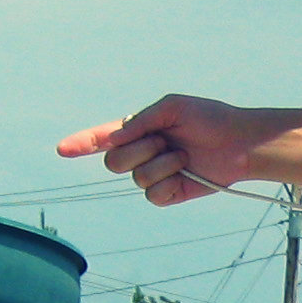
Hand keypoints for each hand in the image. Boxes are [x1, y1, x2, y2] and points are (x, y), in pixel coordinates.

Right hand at [56, 94, 288, 206]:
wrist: (239, 143)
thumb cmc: (209, 118)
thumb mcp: (172, 107)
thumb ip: (140, 120)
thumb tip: (115, 138)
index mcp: (140, 130)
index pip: (103, 138)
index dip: (81, 144)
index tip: (62, 149)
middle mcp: (143, 153)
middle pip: (113, 163)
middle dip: (138, 149)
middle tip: (166, 139)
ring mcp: (155, 175)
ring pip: (136, 177)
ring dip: (161, 163)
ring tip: (184, 155)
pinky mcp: (169, 194)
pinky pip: (153, 195)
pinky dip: (169, 182)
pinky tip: (186, 173)